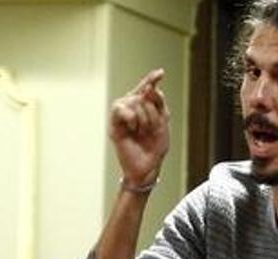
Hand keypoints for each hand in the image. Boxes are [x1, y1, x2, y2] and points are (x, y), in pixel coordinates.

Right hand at [109, 68, 169, 185]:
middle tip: (151, 128)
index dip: (152, 79)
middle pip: (143, 94)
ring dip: (143, 117)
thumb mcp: (163, 123)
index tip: (160, 73)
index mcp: (145, 108)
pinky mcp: (115, 125)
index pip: (147, 89)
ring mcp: (123, 116)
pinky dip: (130, 116)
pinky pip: (120, 108)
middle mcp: (132, 109)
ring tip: (142, 130)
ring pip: (133, 100)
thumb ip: (158, 104)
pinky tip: (133, 127)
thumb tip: (149, 88)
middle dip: (152, 111)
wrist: (148, 166)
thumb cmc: (155, 147)